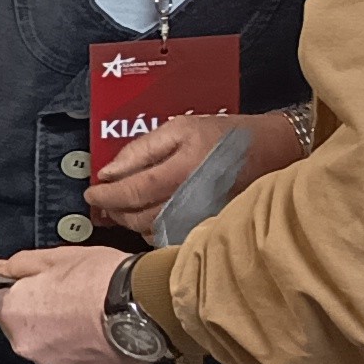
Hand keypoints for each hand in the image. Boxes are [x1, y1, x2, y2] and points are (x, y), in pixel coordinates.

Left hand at [0, 243, 137, 363]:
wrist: (148, 309)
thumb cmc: (105, 280)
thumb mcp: (57, 257)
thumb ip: (22, 266)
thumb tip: (2, 270)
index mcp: (13, 311)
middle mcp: (24, 343)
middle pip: (12, 322)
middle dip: (27, 307)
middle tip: (55, 288)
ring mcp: (49, 362)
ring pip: (39, 339)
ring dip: (51, 325)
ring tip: (81, 306)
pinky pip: (62, 352)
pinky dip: (70, 340)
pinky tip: (90, 324)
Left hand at [84, 110, 288, 227]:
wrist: (273, 151)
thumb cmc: (225, 135)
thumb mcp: (180, 128)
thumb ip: (141, 149)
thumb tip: (109, 172)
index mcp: (182, 171)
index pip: (131, 191)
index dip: (105, 194)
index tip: (90, 191)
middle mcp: (190, 199)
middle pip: (137, 216)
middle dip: (113, 210)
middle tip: (101, 200)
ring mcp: (200, 217)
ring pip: (150, 230)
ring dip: (128, 221)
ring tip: (118, 208)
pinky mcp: (207, 226)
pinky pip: (169, 235)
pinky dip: (149, 228)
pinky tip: (145, 215)